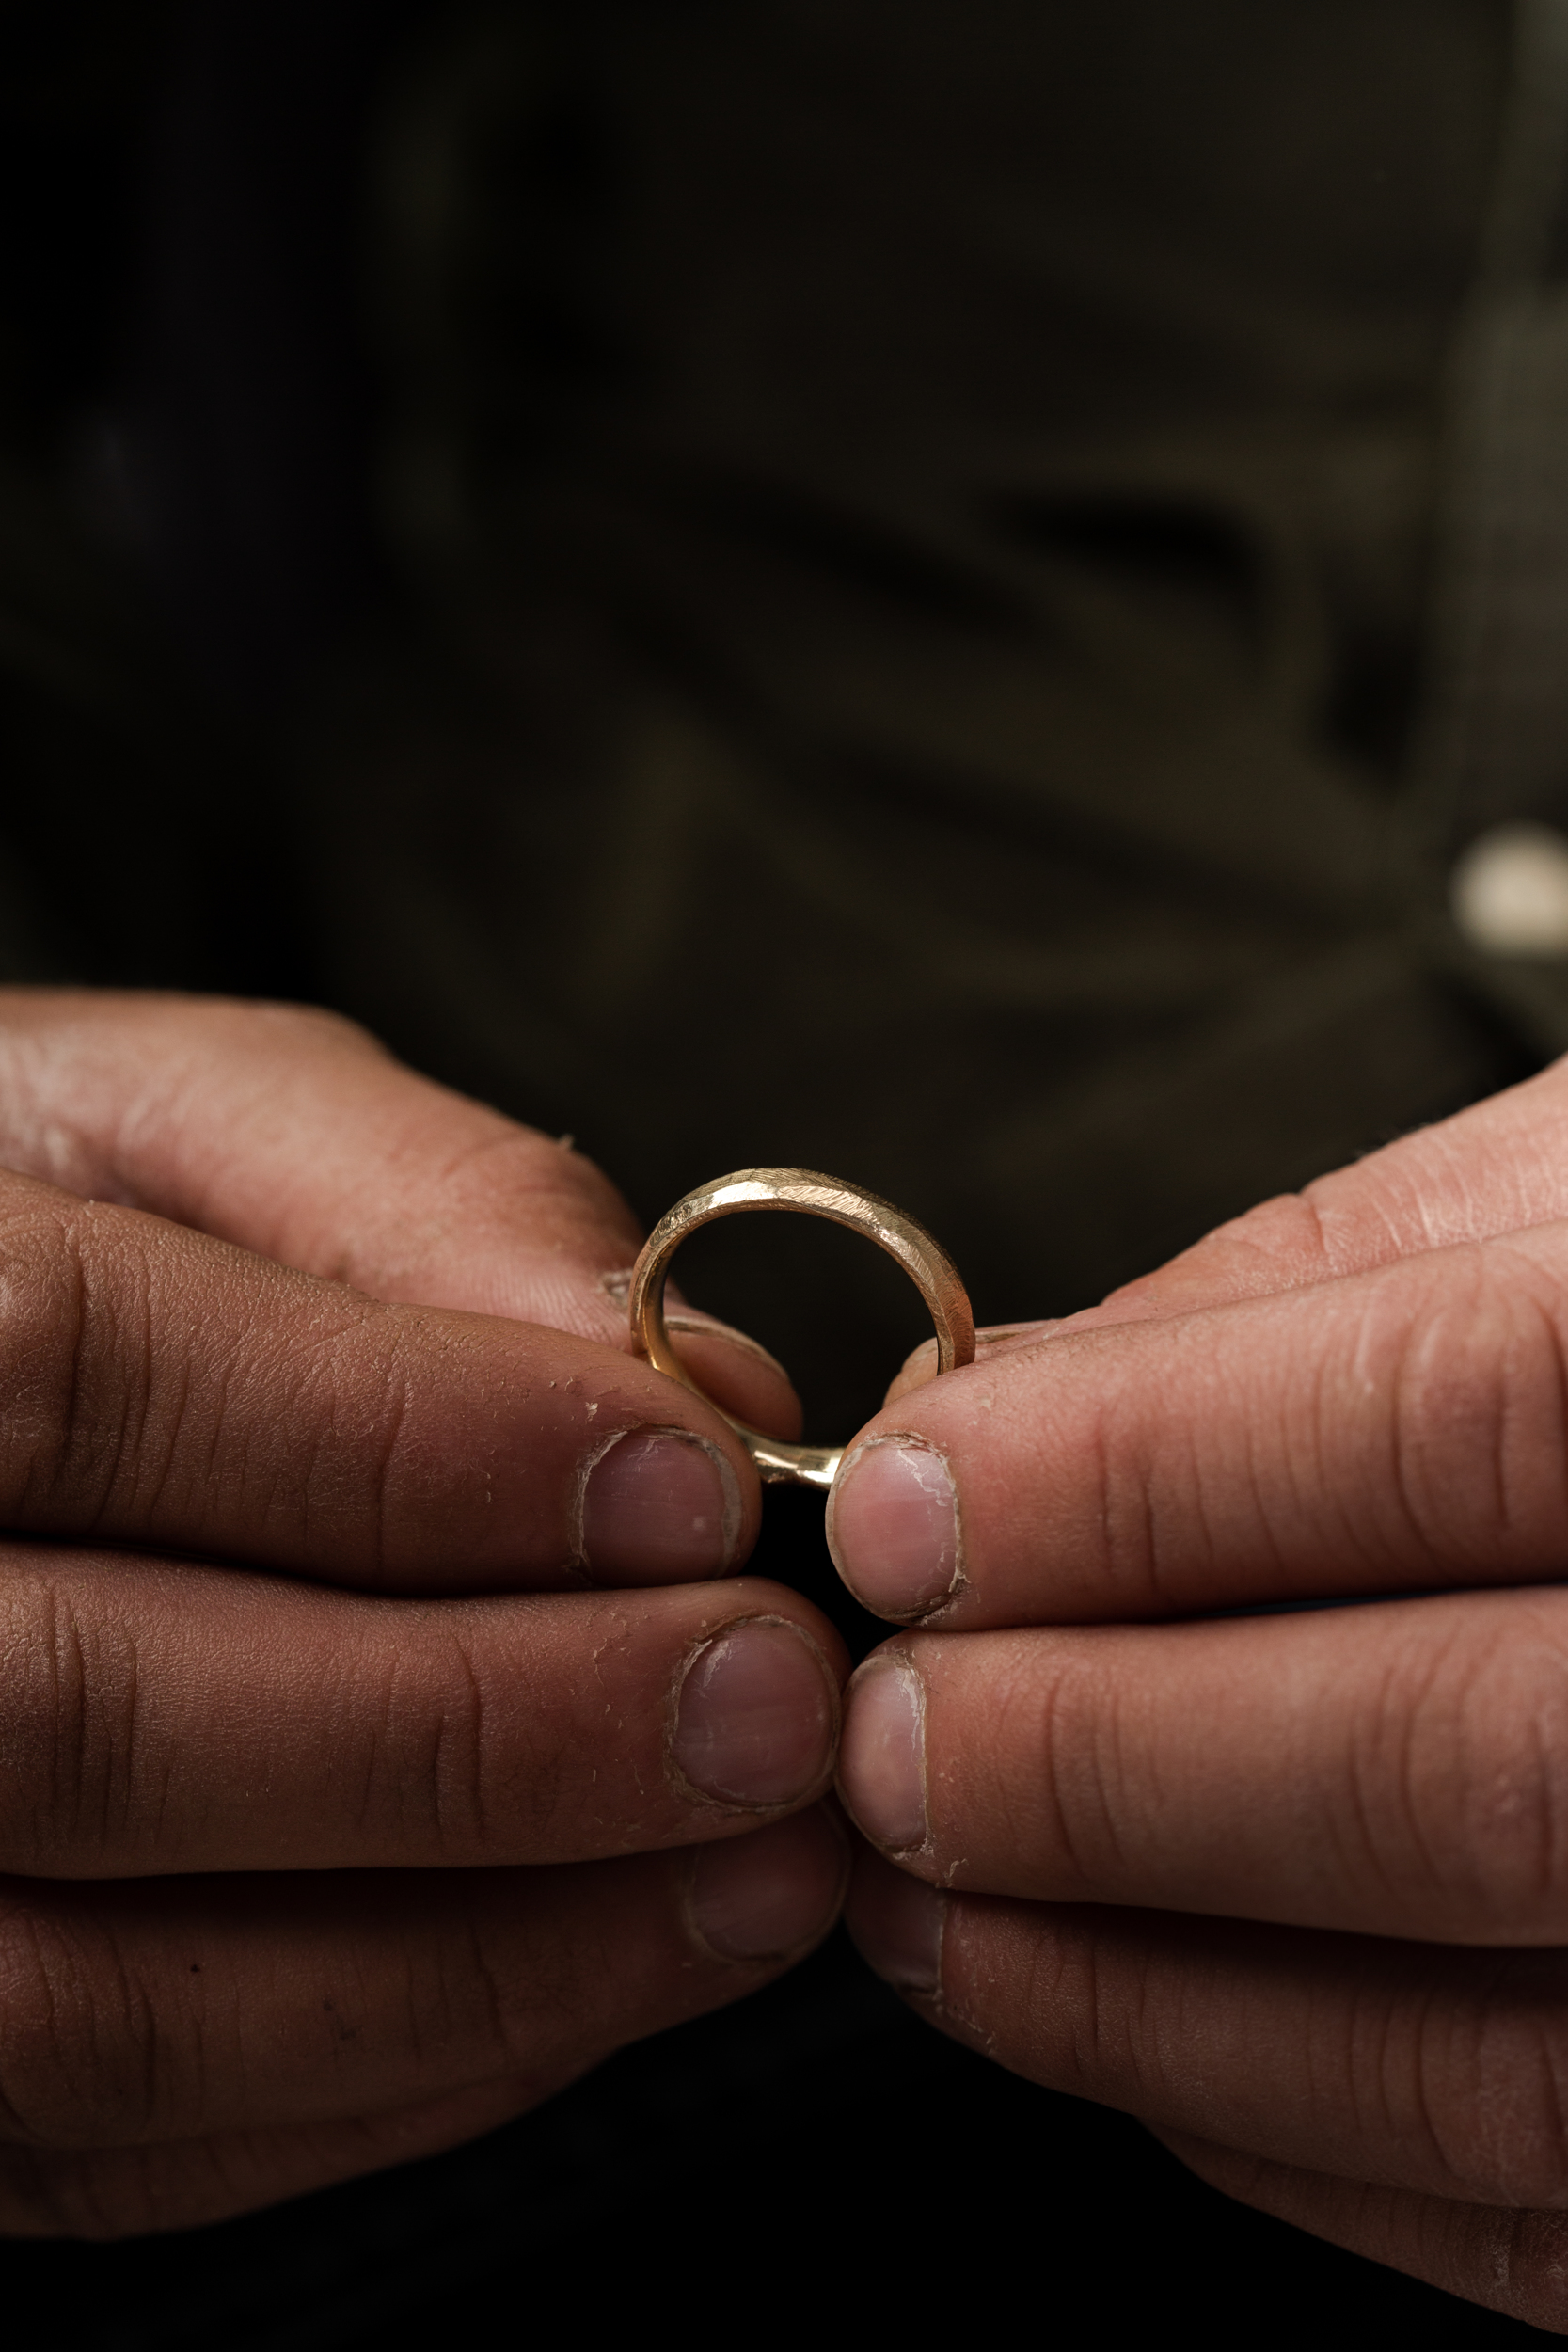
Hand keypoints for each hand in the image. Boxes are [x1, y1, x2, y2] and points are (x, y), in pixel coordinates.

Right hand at [0, 992, 844, 2235]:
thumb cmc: (39, 1229)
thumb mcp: (180, 1125)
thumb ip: (425, 1201)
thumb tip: (708, 1395)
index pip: (78, 1376)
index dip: (407, 1447)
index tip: (694, 1486)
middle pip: (89, 1720)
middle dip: (480, 1728)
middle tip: (768, 1697)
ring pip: (104, 1997)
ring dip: (485, 1952)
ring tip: (750, 1866)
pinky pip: (126, 2136)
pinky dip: (400, 2075)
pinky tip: (601, 1963)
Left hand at [828, 1053, 1567, 2332]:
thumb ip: (1325, 1284)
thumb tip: (1017, 1390)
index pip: (1446, 1426)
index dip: (1132, 1476)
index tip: (904, 1507)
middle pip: (1452, 1768)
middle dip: (1093, 1762)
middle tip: (885, 1728)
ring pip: (1481, 2050)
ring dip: (1129, 1983)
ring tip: (931, 1887)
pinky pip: (1531, 2207)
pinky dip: (1275, 2114)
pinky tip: (1124, 2002)